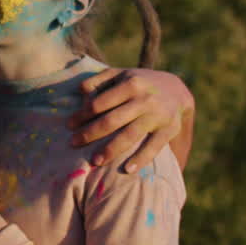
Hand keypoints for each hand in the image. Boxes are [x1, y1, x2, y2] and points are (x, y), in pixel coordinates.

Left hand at [69, 68, 193, 171]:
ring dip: (111, 149)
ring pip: (131, 135)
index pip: (99, 103)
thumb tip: (80, 91)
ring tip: (95, 161)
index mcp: (130, 84)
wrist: (176, 89)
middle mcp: (144, 100)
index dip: (82, 115)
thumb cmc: (138, 83)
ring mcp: (158, 115)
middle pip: (112, 120)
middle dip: (90, 133)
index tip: (69, 125)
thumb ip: (98, 80)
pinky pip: (154, 146)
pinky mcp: (169, 129)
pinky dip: (141, 158)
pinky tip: (128, 170)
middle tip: (73, 143)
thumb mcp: (120, 74)